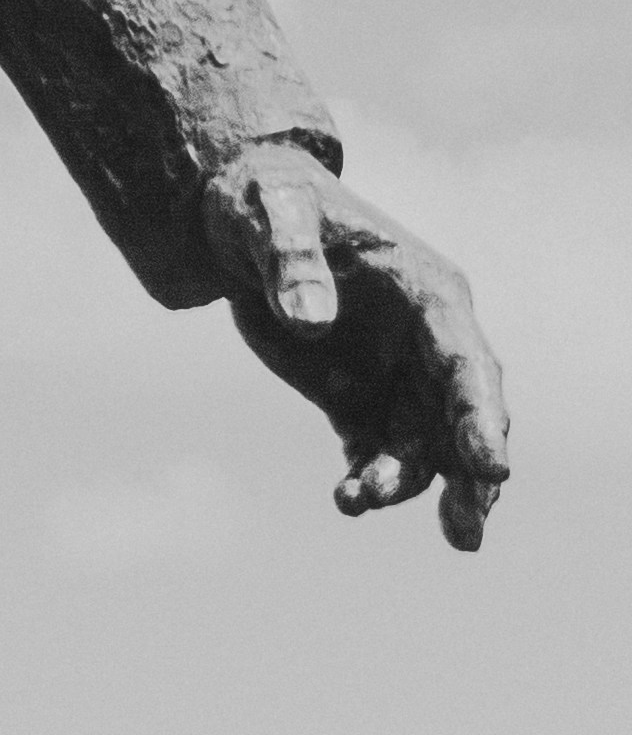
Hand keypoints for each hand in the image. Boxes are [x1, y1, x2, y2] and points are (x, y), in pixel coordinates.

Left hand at [206, 146, 510, 547]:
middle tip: (464, 536)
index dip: (481, 416)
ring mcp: (394, 376)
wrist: (241, 218)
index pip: (466, 361)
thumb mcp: (274, 213)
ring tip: (359, 500)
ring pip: (422, 447)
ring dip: (404, 484)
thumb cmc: (268, 199)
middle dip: (469, 478)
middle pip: (463, 420)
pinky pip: (373, 451)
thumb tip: (309, 320)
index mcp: (426, 291)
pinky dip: (366, 479)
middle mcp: (424, 342)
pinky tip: (346, 499)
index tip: (493, 470)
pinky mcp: (357, 401)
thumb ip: (293, 260)